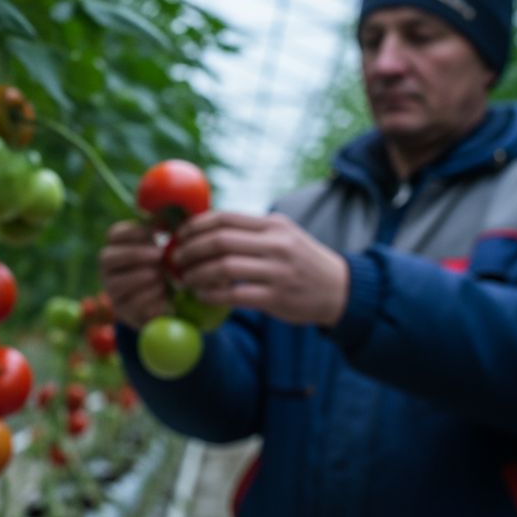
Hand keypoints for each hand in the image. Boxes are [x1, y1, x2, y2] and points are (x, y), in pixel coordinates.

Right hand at [98, 221, 167, 328]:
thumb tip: (166, 219)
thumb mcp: (160, 250)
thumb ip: (159, 235)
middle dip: (134, 255)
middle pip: (108, 258)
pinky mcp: (123, 310)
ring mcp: (112, 291)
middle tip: (159, 255)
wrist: (159, 303)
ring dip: (142, 278)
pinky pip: (132, 304)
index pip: (114, 234)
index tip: (152, 233)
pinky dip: (150, 298)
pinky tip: (163, 294)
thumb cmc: (160, 268)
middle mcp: (107, 269)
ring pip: (118, 283)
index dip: (131, 232)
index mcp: (115, 247)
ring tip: (161, 276)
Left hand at [173, 212, 348, 327]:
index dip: (196, 225)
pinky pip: (234, 295)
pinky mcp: (277, 298)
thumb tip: (206, 228)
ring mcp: (278, 271)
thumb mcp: (283, 235)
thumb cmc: (301, 261)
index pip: (226, 217)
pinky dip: (212, 295)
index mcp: (274, 225)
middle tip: (175, 258)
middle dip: (190, 249)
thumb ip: (251, 231)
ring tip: (185, 278)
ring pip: (224, 267)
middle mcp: (276, 244)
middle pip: (220, 240)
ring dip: (197, 273)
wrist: (340, 289)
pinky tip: (202, 295)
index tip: (179, 235)